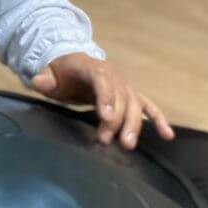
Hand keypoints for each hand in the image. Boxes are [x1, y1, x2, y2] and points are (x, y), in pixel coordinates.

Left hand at [30, 52, 174, 149]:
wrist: (73, 63)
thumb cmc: (59, 72)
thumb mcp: (48, 74)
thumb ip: (43, 78)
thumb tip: (39, 81)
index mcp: (91, 66)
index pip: (102, 80)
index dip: (106, 97)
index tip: (105, 116)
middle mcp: (112, 74)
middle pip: (120, 96)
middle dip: (116, 119)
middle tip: (107, 140)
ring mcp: (123, 85)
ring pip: (134, 103)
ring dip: (134, 124)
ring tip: (128, 145)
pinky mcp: (130, 95)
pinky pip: (147, 106)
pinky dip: (158, 119)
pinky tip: (168, 135)